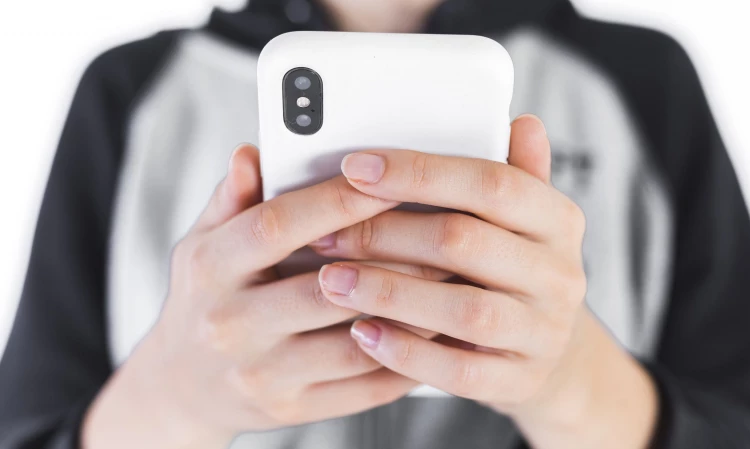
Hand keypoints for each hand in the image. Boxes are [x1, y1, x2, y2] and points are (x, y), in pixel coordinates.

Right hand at [82, 144, 446, 448]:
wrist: (181, 384)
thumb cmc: (204, 298)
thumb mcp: (202, 243)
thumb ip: (230, 199)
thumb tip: (253, 153)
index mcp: (209, 269)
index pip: (277, 226)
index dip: (336, 201)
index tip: (389, 179)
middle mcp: (231, 325)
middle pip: (324, 289)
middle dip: (391, 259)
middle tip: (444, 233)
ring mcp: (262, 375)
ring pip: (355, 343)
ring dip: (411, 313)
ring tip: (453, 282)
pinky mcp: (291, 409)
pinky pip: (363, 387)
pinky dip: (407, 359)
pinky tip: (435, 331)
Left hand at [311, 115, 657, 447]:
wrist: (552, 355)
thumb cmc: (513, 272)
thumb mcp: (520, 222)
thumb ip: (510, 174)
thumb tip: (519, 121)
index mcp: (557, 220)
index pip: (492, 182)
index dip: (421, 173)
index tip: (355, 167)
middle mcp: (560, 274)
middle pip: (465, 242)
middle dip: (386, 234)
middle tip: (326, 234)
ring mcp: (544, 332)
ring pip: (463, 309)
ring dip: (389, 293)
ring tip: (331, 282)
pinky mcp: (520, 380)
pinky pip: (460, 371)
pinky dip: (407, 351)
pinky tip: (362, 334)